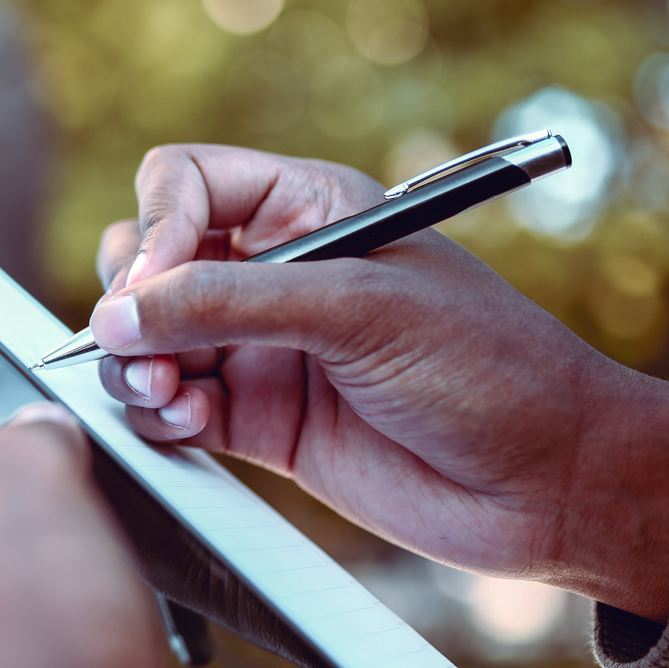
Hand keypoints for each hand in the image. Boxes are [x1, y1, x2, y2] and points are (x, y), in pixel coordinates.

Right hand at [86, 143, 668, 621]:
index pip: (186, 183)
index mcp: (310, 210)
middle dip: (129, 302)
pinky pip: (172, 405)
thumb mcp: (358, 312)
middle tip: (140, 349)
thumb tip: (118, 315)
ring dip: (134, 365)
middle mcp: (277, 272)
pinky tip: (186, 426)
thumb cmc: (490, 372)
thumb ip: (229, 305)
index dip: (157, 227)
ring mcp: (265, 347)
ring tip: (163, 397)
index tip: (152, 285)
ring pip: (149, 338)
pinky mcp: (260, 420)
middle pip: (150, 259)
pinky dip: (157, 415)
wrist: (550, 484)